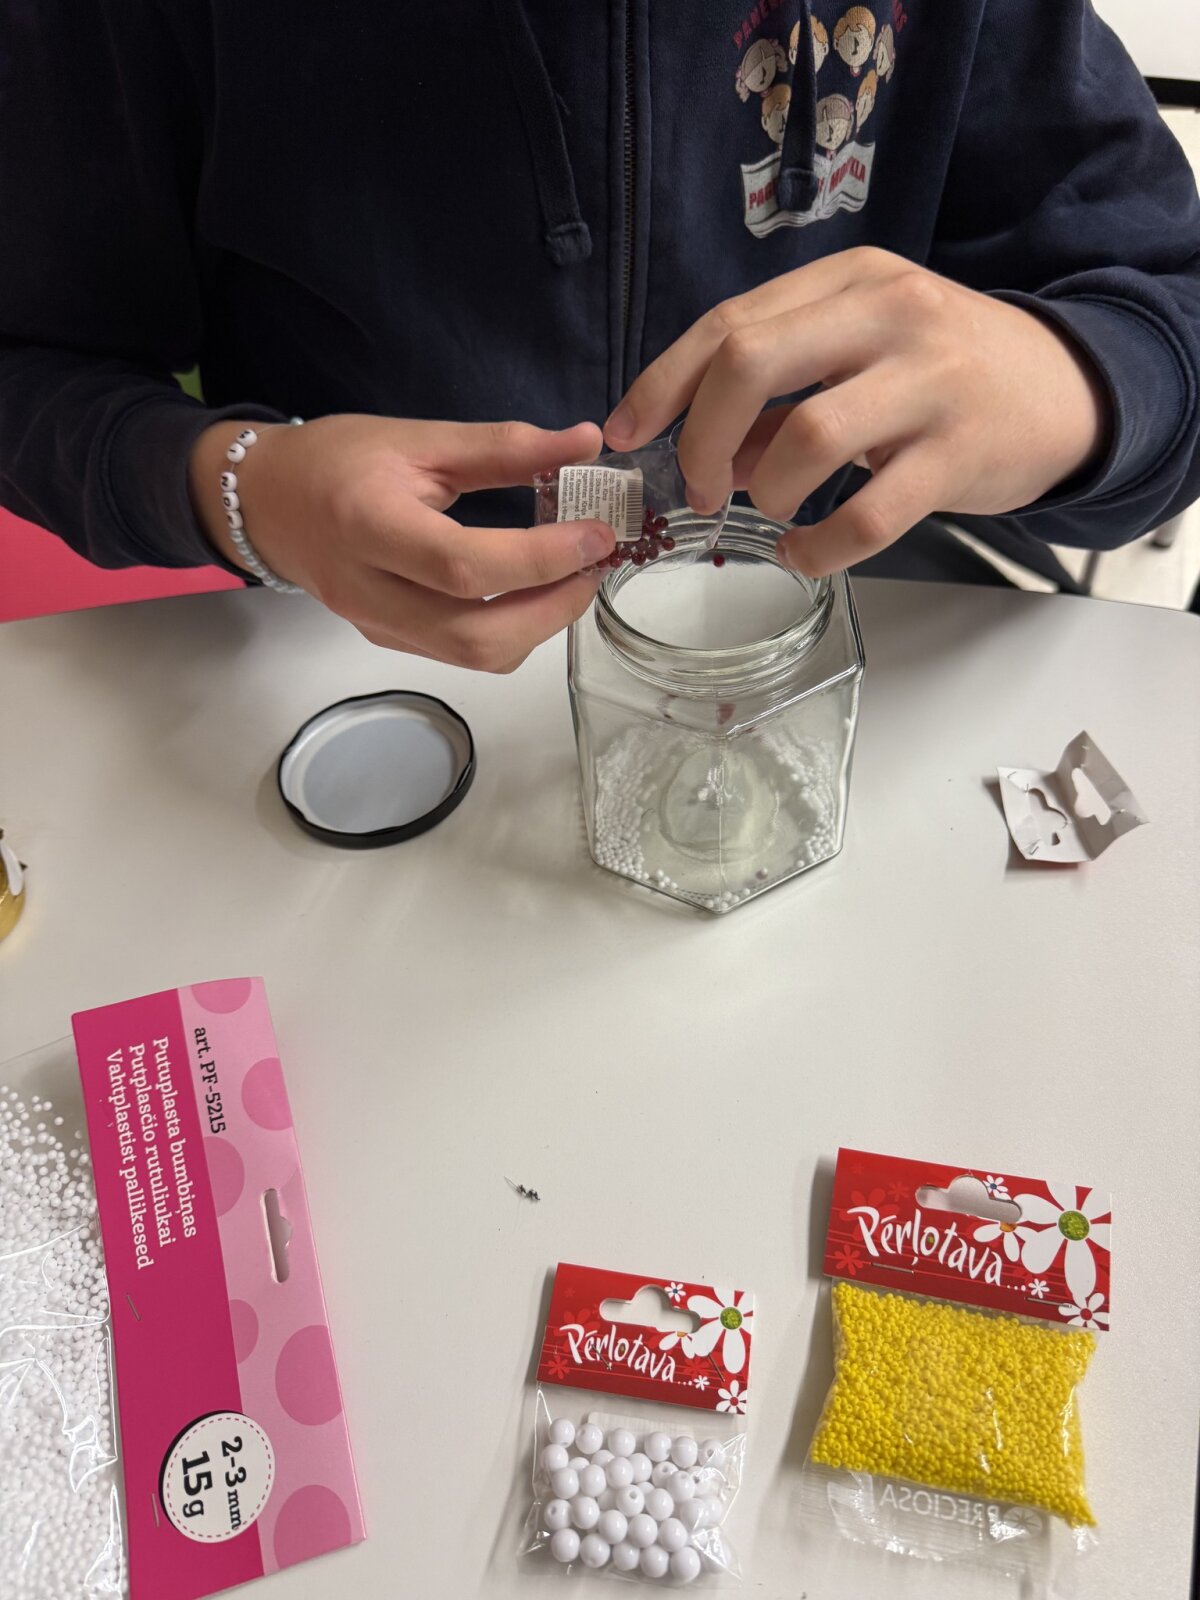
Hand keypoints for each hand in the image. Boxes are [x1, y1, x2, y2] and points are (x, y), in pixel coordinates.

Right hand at [189, 416, 613, 671]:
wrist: (264, 503)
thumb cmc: (336, 460)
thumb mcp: (416, 439)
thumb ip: (502, 446)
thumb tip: (584, 442)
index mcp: (370, 525)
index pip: (465, 566)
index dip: (540, 558)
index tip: (595, 535)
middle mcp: (370, 591)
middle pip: (476, 635)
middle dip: (552, 609)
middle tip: (592, 567)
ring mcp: (378, 626)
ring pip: (475, 656)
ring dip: (539, 627)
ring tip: (570, 579)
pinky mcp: (389, 641)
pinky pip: (462, 654)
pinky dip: (511, 632)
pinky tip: (532, 593)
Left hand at [605, 248, 1109, 575]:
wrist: (1067, 390)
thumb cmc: (943, 373)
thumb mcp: (860, 355)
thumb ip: (779, 394)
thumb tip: (697, 452)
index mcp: (848, 281)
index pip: (729, 325)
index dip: (661, 385)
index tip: (623, 434)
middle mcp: (887, 315)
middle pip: (750, 364)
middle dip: (699, 438)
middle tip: (695, 489)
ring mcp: (929, 382)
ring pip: (808, 439)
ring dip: (764, 493)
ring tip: (769, 511)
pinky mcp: (959, 453)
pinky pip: (868, 515)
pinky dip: (817, 549)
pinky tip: (804, 555)